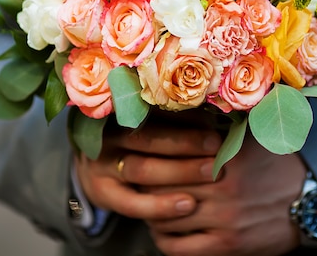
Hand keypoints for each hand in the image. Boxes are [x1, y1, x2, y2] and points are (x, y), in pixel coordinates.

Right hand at [74, 117, 222, 220]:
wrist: (98, 170)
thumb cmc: (137, 144)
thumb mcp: (148, 126)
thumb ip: (174, 120)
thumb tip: (216, 114)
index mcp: (120, 112)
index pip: (153, 111)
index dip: (185, 117)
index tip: (214, 122)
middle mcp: (107, 136)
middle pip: (147, 138)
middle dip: (185, 143)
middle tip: (217, 147)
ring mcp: (102, 166)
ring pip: (142, 169)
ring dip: (179, 172)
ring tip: (210, 174)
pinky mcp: (102, 194)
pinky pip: (132, 204)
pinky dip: (161, 206)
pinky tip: (188, 206)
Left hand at [145, 134, 306, 255]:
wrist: (309, 201)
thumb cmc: (274, 163)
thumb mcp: (252, 134)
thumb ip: (220, 121)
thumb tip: (184, 103)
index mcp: (225, 155)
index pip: (170, 153)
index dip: (147, 152)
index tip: (135, 149)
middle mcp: (223, 186)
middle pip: (162, 184)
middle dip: (141, 180)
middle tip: (129, 174)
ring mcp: (225, 218)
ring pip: (165, 217)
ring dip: (149, 210)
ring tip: (143, 201)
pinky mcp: (228, 245)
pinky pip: (179, 248)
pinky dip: (163, 239)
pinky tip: (160, 230)